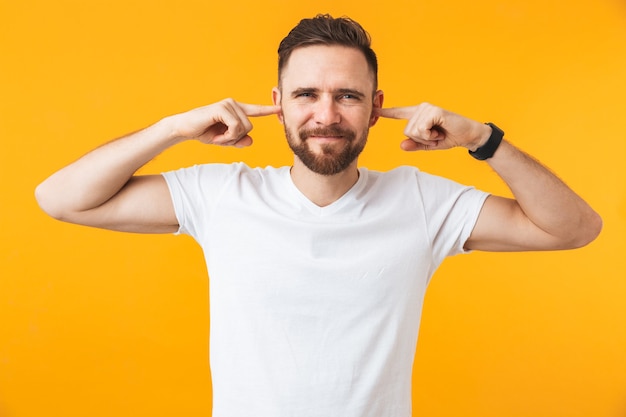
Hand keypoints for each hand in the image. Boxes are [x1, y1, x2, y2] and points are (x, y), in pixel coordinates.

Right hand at [170, 98, 280, 146]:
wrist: (185, 129)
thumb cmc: (205, 132)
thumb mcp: (225, 140)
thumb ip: (239, 140)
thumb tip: (251, 141)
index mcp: (236, 110)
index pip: (255, 110)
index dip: (268, 110)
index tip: (280, 108)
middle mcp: (233, 104)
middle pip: (250, 127)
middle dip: (236, 138)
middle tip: (221, 139)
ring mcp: (228, 105)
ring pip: (243, 128)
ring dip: (231, 138)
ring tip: (217, 136)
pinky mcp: (222, 108)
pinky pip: (235, 127)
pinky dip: (227, 136)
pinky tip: (216, 137)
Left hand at [376, 103, 491, 151]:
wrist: (468, 135)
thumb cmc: (449, 137)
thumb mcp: (429, 144)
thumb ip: (415, 145)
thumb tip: (402, 146)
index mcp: (418, 115)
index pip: (398, 113)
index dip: (385, 112)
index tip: (373, 110)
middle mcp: (421, 109)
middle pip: (406, 131)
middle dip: (421, 139)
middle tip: (436, 135)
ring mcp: (427, 108)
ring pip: (413, 131)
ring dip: (427, 138)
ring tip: (439, 133)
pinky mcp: (433, 111)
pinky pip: (421, 129)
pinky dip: (430, 135)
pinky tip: (440, 130)